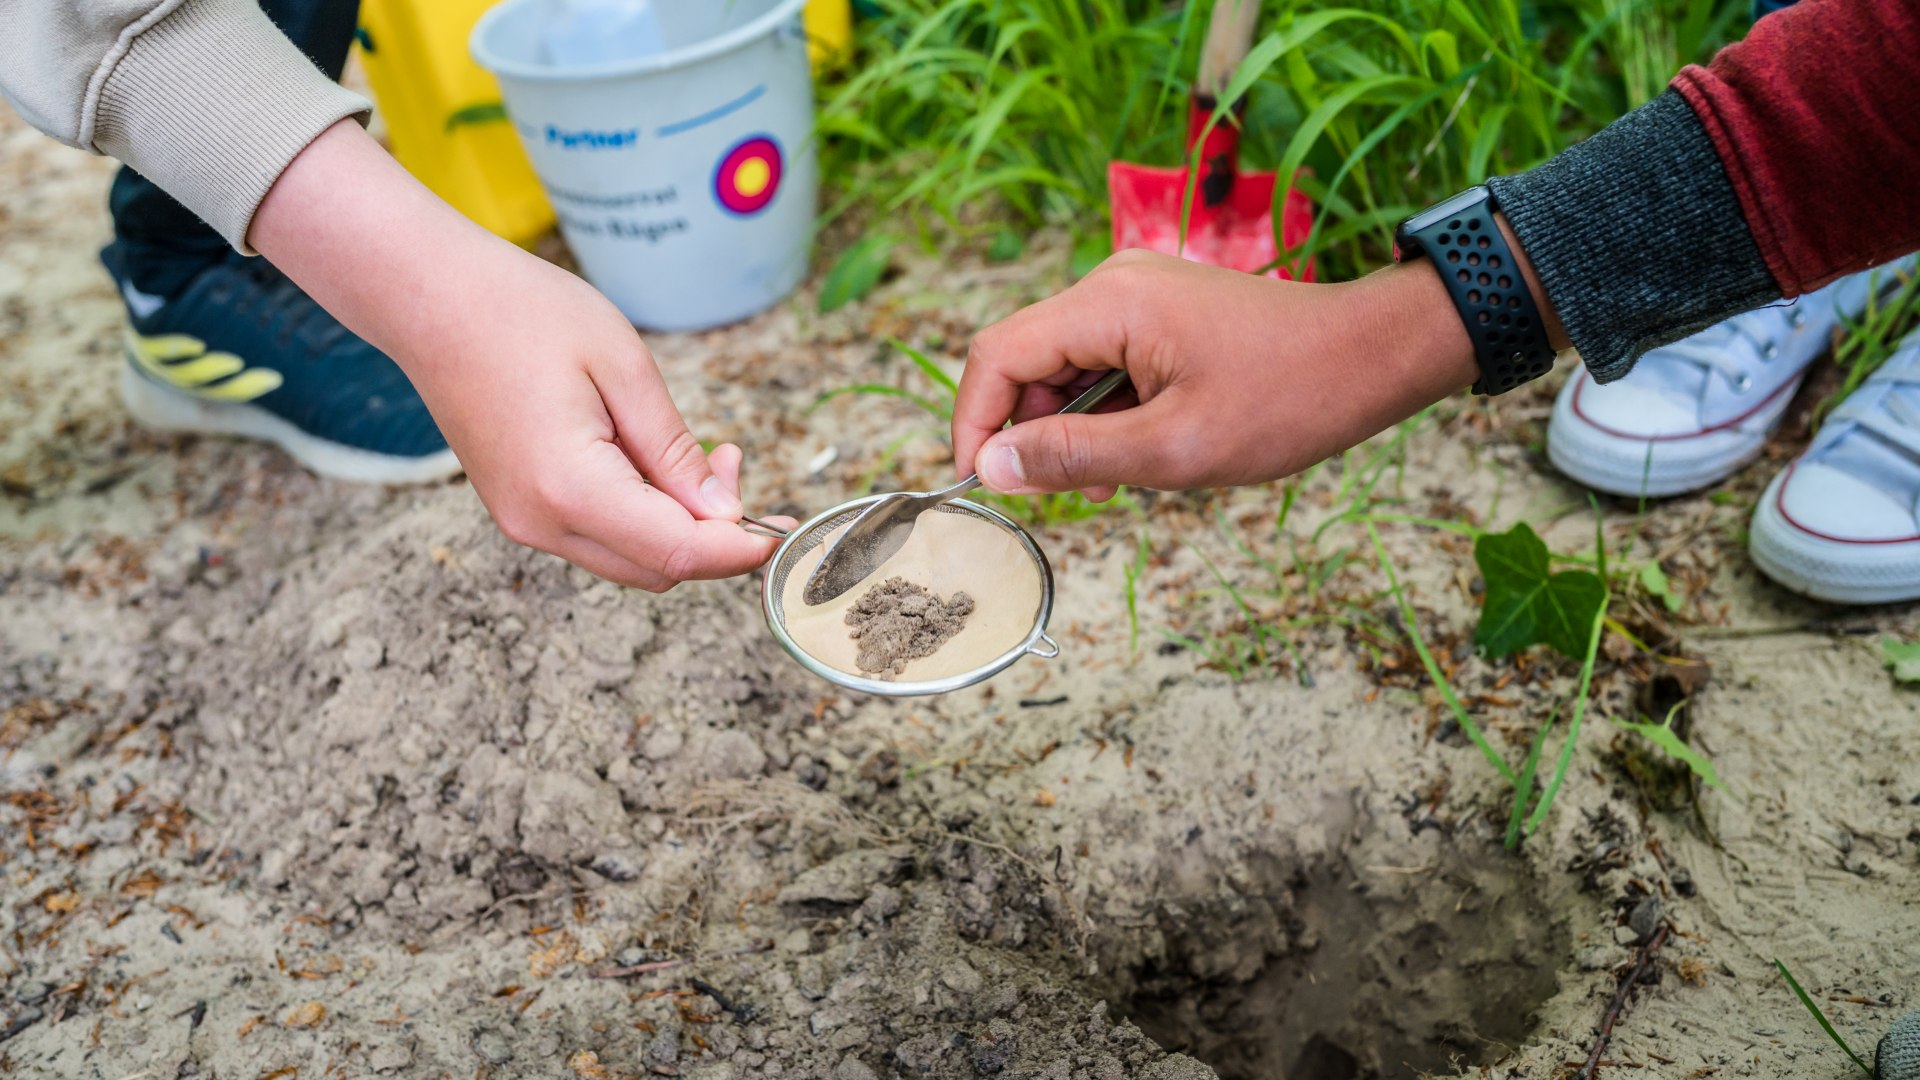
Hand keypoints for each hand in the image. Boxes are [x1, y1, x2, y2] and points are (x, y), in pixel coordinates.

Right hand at [251, 120, 783, 588]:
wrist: (426, 296)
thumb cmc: (522, 311)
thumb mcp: (622, 365)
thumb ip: (675, 450)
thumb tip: (723, 513)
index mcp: (568, 488)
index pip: (677, 552)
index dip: (741, 549)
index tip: (786, 527)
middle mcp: (540, 522)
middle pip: (657, 569)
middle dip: (716, 536)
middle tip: (738, 462)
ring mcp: (524, 521)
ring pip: (631, 560)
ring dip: (680, 528)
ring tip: (704, 457)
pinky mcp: (520, 508)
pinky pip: (600, 536)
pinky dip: (643, 517)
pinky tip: (655, 462)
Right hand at [953, 248, 1497, 497]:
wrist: (1373, 356)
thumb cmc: (1288, 399)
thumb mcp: (1174, 448)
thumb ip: (1074, 456)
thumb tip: (990, 467)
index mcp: (1107, 303)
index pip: (997, 355)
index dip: (973, 423)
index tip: (978, 485)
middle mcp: (1112, 283)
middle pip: (1026, 359)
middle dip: (1027, 431)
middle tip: (1061, 495)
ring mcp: (1137, 293)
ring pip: (1064, 365)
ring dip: (1070, 427)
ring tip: (1114, 479)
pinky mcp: (1160, 310)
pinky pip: (1103, 361)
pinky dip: (1104, 411)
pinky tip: (1140, 450)